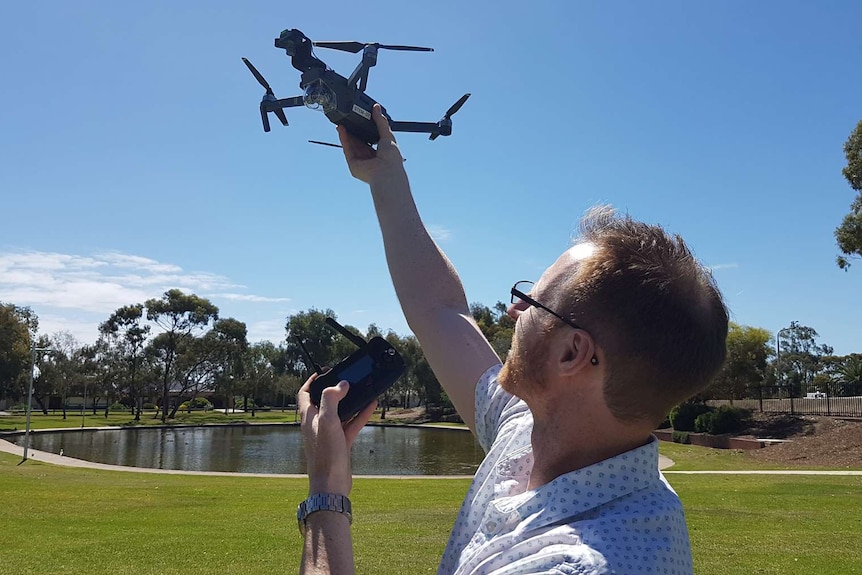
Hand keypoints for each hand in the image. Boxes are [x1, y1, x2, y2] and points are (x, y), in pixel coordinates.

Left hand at [297, 374, 376, 495]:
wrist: (331, 485)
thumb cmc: (325, 455)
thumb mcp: (327, 421)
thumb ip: (331, 399)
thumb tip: (341, 384)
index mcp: (308, 418)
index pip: (304, 394)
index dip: (312, 380)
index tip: (324, 371)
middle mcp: (317, 425)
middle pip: (323, 401)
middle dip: (334, 389)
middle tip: (346, 379)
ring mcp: (329, 434)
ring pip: (340, 412)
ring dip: (350, 401)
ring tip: (362, 389)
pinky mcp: (340, 444)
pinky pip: (351, 424)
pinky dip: (360, 415)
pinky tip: (371, 406)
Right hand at [337, 104, 405, 184]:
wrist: (386, 172)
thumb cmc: (392, 158)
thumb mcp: (388, 135)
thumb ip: (381, 122)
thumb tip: (376, 108)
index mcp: (382, 153)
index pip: (372, 140)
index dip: (366, 130)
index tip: (361, 119)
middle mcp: (371, 159)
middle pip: (360, 143)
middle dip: (354, 132)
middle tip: (349, 119)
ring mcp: (362, 163)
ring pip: (352, 145)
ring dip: (347, 134)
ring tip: (342, 122)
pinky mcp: (354, 165)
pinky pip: (347, 150)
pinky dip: (344, 139)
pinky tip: (341, 129)